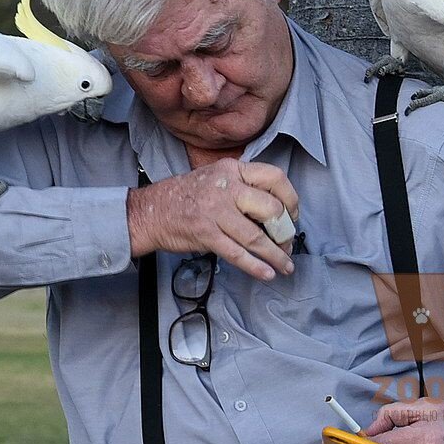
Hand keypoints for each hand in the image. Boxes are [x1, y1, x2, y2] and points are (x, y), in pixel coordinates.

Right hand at [126, 158, 298, 280]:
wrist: (150, 211)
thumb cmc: (186, 196)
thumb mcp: (216, 177)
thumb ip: (243, 185)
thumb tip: (277, 210)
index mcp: (232, 169)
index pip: (274, 177)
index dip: (290, 198)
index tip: (292, 214)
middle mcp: (225, 187)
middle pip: (270, 208)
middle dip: (285, 231)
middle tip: (287, 242)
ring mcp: (215, 211)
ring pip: (256, 237)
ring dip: (276, 255)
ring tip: (285, 265)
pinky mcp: (206, 234)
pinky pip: (237, 254)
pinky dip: (255, 266)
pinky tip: (267, 273)